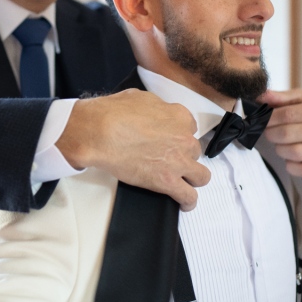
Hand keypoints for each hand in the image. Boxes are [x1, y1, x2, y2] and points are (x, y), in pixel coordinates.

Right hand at [57, 89, 209, 210]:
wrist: (100, 132)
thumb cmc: (113, 113)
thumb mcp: (139, 98)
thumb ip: (155, 108)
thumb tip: (151, 114)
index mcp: (178, 116)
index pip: (190, 129)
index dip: (179, 137)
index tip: (171, 142)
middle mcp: (184, 138)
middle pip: (194, 152)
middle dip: (182, 156)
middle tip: (167, 159)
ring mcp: (178, 161)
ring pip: (201, 176)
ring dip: (192, 179)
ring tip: (183, 183)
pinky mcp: (168, 181)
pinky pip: (189, 196)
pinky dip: (187, 201)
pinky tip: (183, 203)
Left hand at [257, 89, 301, 178]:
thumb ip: (284, 97)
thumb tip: (261, 96)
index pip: (289, 114)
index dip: (270, 118)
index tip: (263, 119)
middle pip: (288, 134)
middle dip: (271, 133)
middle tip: (269, 132)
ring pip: (295, 153)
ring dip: (279, 149)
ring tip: (280, 143)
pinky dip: (291, 166)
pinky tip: (290, 158)